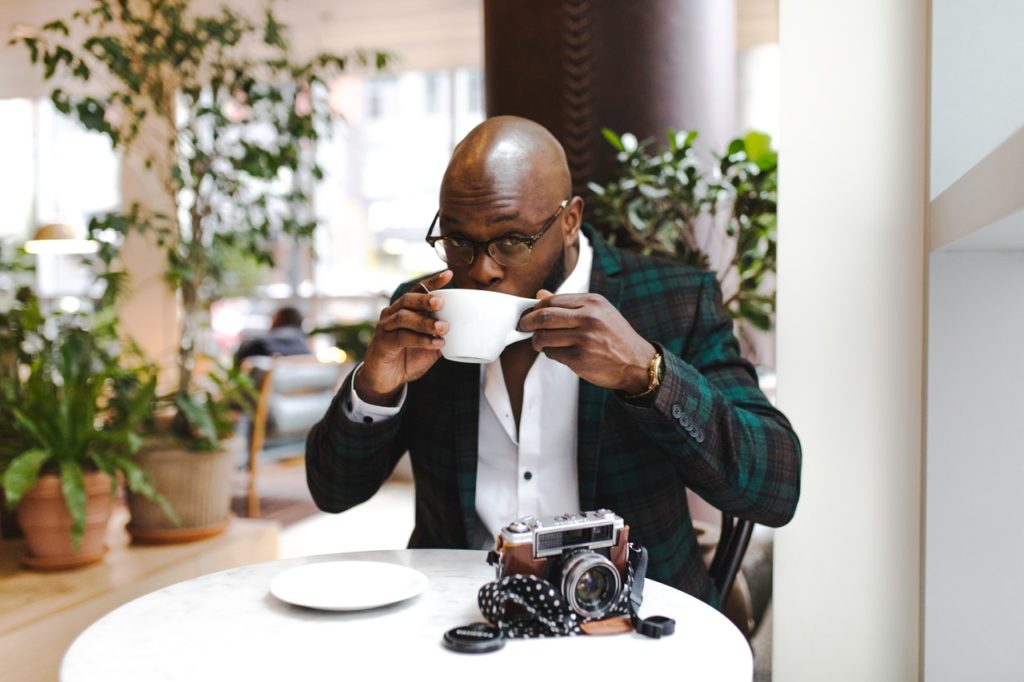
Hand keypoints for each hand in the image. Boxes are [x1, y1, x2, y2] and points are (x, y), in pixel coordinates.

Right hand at [355, 270, 452, 404]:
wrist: (386, 380)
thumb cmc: (407, 358)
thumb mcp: (430, 346)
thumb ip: (442, 335)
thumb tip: (466, 328)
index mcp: (404, 310)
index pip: (418, 290)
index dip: (432, 282)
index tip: (448, 275)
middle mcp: (392, 314)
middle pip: (407, 300)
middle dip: (425, 299)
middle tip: (441, 303)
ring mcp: (385, 328)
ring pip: (403, 317)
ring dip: (425, 322)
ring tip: (443, 328)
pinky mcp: (382, 343)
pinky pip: (402, 338)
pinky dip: (420, 340)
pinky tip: (435, 343)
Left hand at [518, 290, 655, 392]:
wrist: (637, 363)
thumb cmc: (615, 336)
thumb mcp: (599, 312)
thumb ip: (569, 304)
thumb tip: (539, 294)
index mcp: (593, 302)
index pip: (552, 300)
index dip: (536, 308)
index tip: (529, 314)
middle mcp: (589, 317)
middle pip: (544, 316)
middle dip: (528, 322)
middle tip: (523, 327)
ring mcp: (585, 338)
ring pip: (544, 336)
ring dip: (537, 341)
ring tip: (539, 343)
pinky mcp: (580, 358)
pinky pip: (552, 353)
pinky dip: (549, 353)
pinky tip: (556, 352)